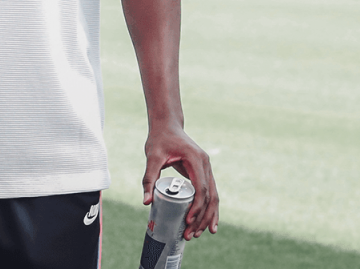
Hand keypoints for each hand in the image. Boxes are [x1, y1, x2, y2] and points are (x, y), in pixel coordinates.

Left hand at [142, 121, 217, 239]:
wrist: (168, 125)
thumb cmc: (160, 139)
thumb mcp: (152, 157)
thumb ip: (149, 178)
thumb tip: (146, 202)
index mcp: (196, 159)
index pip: (201, 188)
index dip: (197, 206)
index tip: (188, 220)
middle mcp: (205, 165)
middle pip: (210, 196)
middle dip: (203, 217)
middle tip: (192, 234)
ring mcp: (207, 169)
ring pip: (213, 196)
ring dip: (208, 216)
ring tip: (199, 234)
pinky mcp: (203, 172)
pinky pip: (210, 193)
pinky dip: (209, 209)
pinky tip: (208, 224)